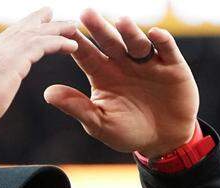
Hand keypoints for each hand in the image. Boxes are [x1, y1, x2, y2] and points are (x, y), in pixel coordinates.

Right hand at [0, 8, 77, 132]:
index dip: (20, 31)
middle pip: (19, 30)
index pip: (4, 40)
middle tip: (52, 13)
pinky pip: (40, 45)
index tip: (32, 26)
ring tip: (73, 28)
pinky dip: (57, 43)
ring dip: (55, 30)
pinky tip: (72, 45)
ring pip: (33, 34)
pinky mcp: (11, 62)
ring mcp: (0, 55)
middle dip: (37, 21)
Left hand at [43, 9, 197, 157]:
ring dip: (129, 32)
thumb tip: (48, 93)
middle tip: (86, 14)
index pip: (86, 55)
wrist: (164, 141)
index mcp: (103, 74)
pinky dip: (162, 40)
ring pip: (136, 43)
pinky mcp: (172, 65)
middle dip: (99, 29)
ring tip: (121, 22)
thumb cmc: (129, 132)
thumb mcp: (100, 123)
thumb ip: (77, 107)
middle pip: (109, 42)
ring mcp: (147, 62)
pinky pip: (167, 49)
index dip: (76, 43)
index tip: (63, 32)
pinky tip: (154, 34)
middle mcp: (123, 63)